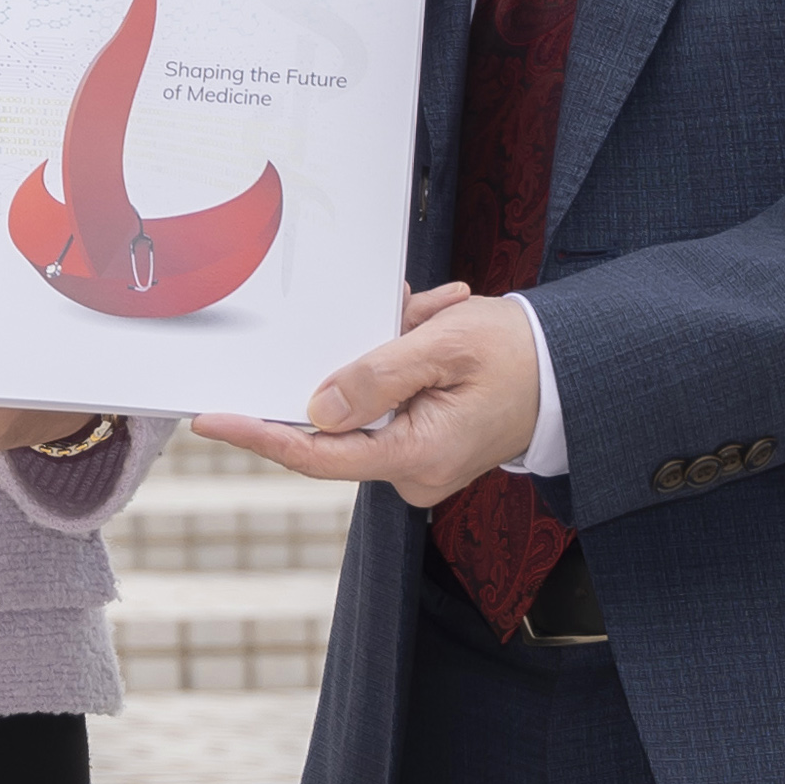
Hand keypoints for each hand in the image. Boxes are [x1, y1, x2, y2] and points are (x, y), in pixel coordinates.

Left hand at [193, 277, 539, 507]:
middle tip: (407, 312)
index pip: (316, 453)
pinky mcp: (423, 444)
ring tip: (434, 315)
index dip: (259, 434)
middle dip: (356, 355)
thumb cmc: (516, 354)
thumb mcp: (444, 347)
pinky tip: (435, 325)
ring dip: (390, 349)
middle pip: (342, 417)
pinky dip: (403, 357)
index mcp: (416, 455)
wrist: (573, 372)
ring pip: (366, 398)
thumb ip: (377, 377)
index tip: (211, 417)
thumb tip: (315, 409)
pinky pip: (388, 398)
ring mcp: (418, 462)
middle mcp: (412, 471)